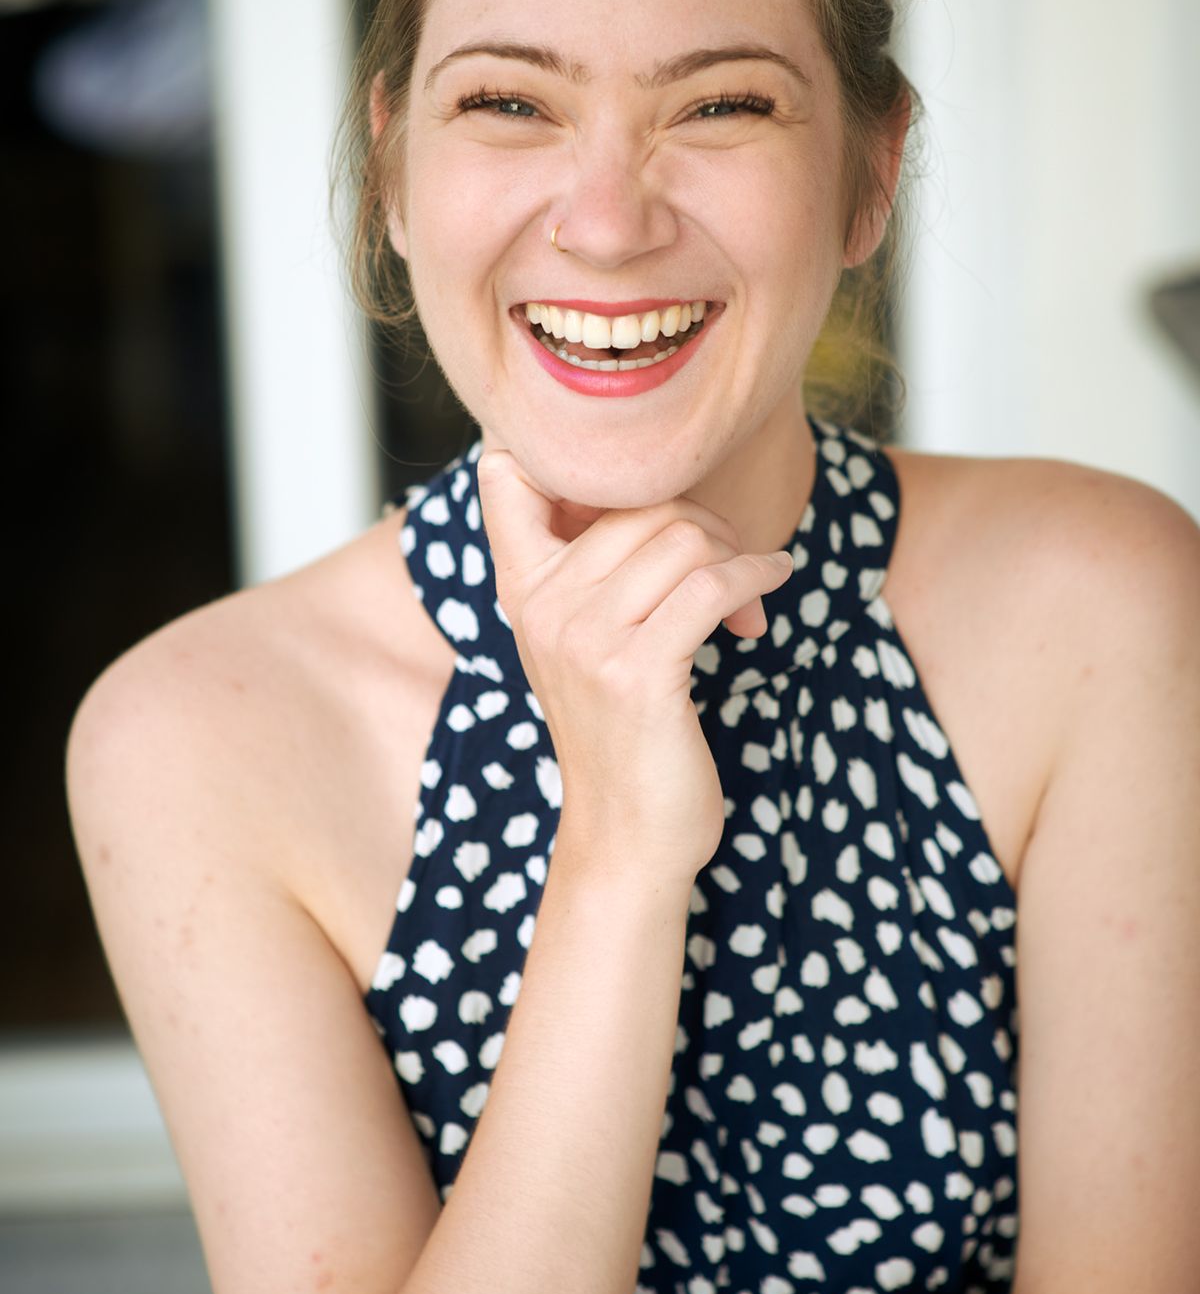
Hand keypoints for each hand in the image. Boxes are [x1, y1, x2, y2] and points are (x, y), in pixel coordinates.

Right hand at [477, 449, 792, 878]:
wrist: (627, 837)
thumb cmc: (622, 734)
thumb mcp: (586, 644)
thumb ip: (594, 572)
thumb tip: (659, 494)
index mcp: (522, 591)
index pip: (507, 477)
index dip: (569, 457)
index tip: (646, 484)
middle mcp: (542, 607)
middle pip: (640, 503)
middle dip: (705, 525)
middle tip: (733, 572)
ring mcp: (586, 640)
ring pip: (682, 536)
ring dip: (736, 558)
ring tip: (748, 600)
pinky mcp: (638, 673)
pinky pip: (712, 585)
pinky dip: (755, 578)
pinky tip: (769, 593)